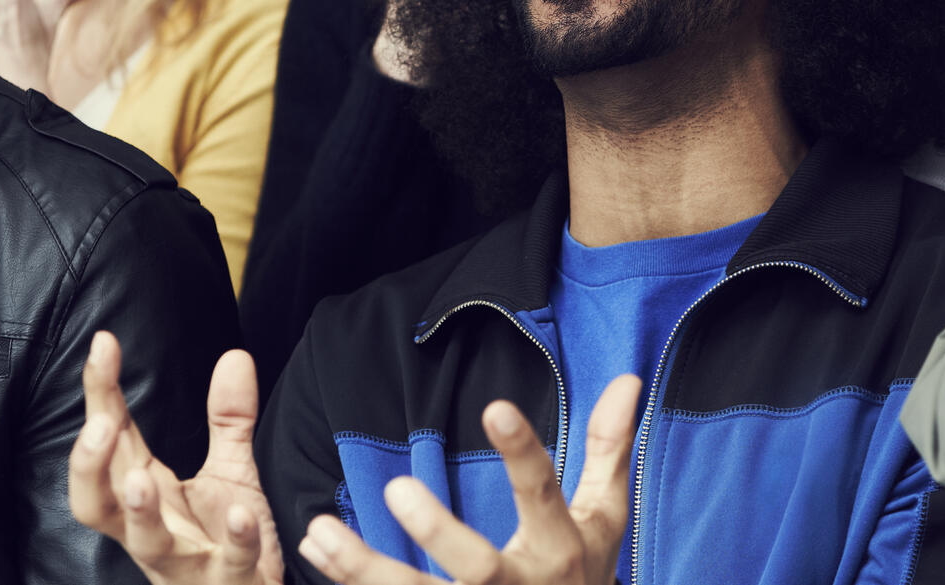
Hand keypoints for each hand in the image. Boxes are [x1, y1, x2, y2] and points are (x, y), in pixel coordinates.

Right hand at [68, 332, 283, 584]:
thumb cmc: (232, 539)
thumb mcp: (232, 471)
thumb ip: (228, 419)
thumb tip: (233, 355)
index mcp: (148, 496)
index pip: (112, 442)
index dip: (101, 397)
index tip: (104, 345)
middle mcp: (153, 531)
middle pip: (98, 503)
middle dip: (90, 468)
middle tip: (100, 425)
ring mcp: (186, 563)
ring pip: (147, 544)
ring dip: (139, 512)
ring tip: (139, 479)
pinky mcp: (229, 582)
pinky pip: (229, 564)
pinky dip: (235, 540)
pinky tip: (242, 514)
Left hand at [297, 375, 642, 584]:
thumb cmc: (585, 574)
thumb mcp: (604, 516)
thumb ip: (609, 447)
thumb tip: (627, 379)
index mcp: (562, 547)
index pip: (543, 494)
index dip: (522, 453)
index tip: (494, 407)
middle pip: (479, 568)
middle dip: (438, 533)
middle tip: (395, 489)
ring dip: (367, 572)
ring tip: (320, 536)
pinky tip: (317, 562)